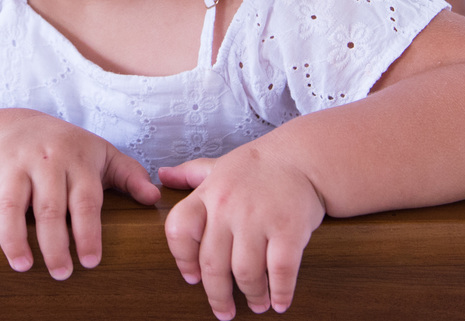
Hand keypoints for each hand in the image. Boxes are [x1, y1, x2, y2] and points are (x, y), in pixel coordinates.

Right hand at [0, 114, 160, 279]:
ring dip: (13, 234)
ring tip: (21, 264)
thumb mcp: (102, 154)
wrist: (22, 123)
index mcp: (76, 160)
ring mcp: (13, 163)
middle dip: (54, 242)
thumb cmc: (70, 148)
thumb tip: (154, 199)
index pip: (84, 201)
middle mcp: (45, 160)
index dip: (88, 232)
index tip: (90, 261)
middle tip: (61, 273)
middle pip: (48, 206)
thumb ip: (129, 176)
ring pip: (10, 201)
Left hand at [159, 142, 324, 319]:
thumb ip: (190, 174)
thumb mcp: (219, 167)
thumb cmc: (257, 167)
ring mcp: (259, 218)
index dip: (183, 260)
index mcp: (208, 193)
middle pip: (213, 264)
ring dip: (251, 296)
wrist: (302, 157)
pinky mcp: (289, 229)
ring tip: (256, 304)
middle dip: (218, 295)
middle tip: (224, 311)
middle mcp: (228, 207)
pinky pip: (280, 271)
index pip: (179, 231)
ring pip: (245, 273)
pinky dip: (280, 293)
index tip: (192, 278)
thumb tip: (162, 175)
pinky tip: (280, 302)